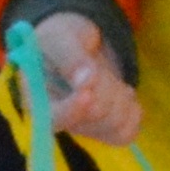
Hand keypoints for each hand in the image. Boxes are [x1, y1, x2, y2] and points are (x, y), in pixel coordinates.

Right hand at [27, 13, 139, 144]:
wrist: (78, 43)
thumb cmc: (60, 39)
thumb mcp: (60, 37)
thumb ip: (70, 57)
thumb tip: (85, 80)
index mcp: (36, 101)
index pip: (54, 119)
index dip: (74, 109)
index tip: (88, 92)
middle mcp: (59, 121)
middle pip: (96, 115)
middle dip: (107, 87)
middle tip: (97, 67)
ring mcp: (82, 128)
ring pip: (115, 125)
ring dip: (121, 97)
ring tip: (110, 79)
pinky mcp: (103, 130)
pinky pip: (127, 133)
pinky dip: (133, 111)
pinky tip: (122, 93)